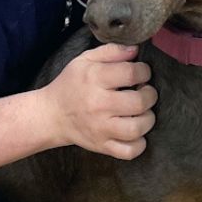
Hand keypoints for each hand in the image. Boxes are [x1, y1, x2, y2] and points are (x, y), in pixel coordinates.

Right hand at [41, 43, 156, 158]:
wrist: (51, 115)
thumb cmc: (71, 84)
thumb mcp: (85, 60)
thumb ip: (111, 51)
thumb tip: (135, 50)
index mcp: (93, 79)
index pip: (131, 73)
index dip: (144, 71)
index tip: (141, 73)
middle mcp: (97, 105)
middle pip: (139, 102)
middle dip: (150, 95)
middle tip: (145, 92)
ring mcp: (100, 129)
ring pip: (137, 129)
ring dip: (147, 119)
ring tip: (142, 112)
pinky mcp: (101, 146)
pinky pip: (129, 151)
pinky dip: (139, 144)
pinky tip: (135, 133)